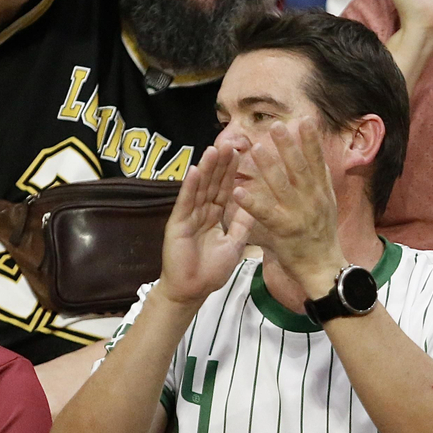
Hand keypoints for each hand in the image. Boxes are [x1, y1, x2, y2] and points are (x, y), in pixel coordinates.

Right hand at [156, 145, 253, 305]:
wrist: (192, 290)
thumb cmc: (210, 271)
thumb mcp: (234, 244)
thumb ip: (242, 225)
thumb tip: (255, 207)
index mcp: (214, 216)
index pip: (224, 189)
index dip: (232, 172)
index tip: (242, 152)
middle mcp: (201, 212)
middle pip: (212, 184)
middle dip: (221, 164)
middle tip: (231, 142)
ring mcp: (188, 216)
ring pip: (200, 188)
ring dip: (207, 169)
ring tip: (214, 149)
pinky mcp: (177, 224)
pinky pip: (185, 202)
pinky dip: (190, 187)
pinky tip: (195, 170)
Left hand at [232, 120, 344, 291]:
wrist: (323, 267)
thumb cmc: (321, 236)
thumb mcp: (326, 205)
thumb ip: (319, 183)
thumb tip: (317, 159)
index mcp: (321, 192)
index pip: (317, 161)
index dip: (311, 140)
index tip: (305, 120)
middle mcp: (312, 200)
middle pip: (300, 168)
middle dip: (289, 146)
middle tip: (277, 126)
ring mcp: (298, 215)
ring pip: (282, 186)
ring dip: (269, 166)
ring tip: (256, 148)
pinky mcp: (283, 230)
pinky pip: (265, 213)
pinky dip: (251, 201)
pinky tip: (238, 191)